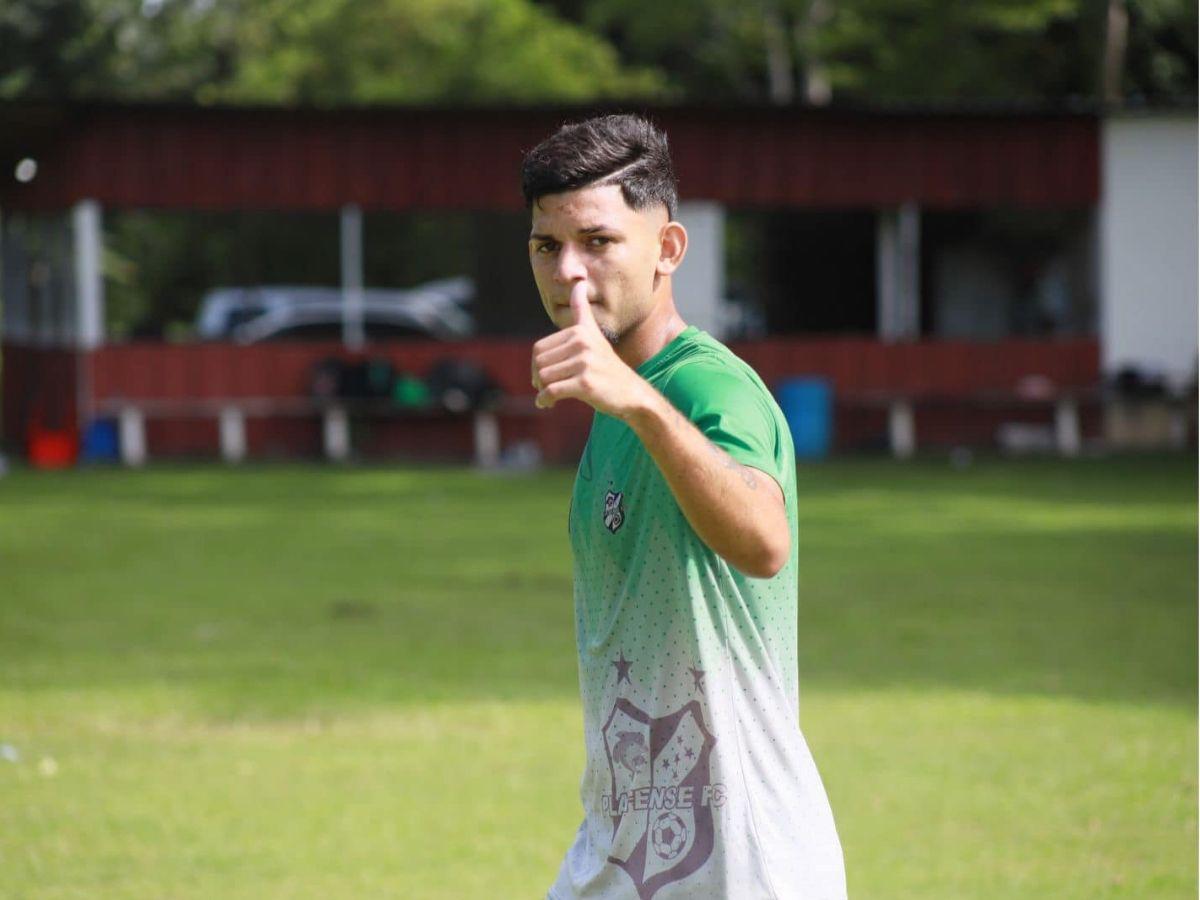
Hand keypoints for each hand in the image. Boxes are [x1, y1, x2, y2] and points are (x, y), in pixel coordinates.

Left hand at [531, 281, 645, 417]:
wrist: (632, 393)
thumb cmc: (607, 367)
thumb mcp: (595, 335)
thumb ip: (583, 311)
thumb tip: (578, 282)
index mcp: (580, 331)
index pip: (539, 348)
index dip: (536, 364)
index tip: (541, 376)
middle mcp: (582, 343)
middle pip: (539, 363)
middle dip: (537, 378)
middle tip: (544, 389)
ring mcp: (584, 362)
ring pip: (543, 377)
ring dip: (541, 391)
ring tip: (548, 397)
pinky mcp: (585, 383)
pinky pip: (551, 391)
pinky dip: (544, 400)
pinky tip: (546, 404)